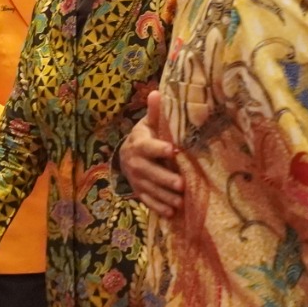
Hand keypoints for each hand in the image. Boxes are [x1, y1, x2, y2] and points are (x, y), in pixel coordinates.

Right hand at [121, 91, 186, 219]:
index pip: (148, 147)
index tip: (173, 150)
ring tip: (180, 202)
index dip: (159, 149)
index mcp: (139, 144)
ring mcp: (136, 179)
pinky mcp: (139, 191)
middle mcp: (135, 163)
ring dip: (164, 197)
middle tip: (182, 185)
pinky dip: (158, 208)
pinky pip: (147, 201)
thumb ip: (154, 113)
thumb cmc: (145, 137)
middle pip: (149, 172)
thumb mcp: (148, 124)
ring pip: (149, 189)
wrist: (126, 155)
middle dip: (165, 179)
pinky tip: (171, 214)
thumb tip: (157, 92)